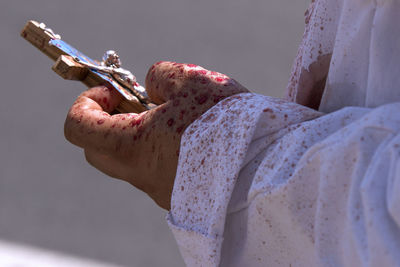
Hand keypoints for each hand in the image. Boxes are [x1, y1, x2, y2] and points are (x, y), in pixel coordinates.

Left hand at [64, 61, 248, 209]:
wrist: (265, 171)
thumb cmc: (226, 125)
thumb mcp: (192, 81)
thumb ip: (160, 76)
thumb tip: (152, 89)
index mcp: (132, 146)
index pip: (78, 127)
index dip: (87, 102)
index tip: (113, 91)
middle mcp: (140, 174)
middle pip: (99, 149)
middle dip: (108, 121)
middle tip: (136, 104)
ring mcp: (159, 189)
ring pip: (132, 160)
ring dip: (141, 135)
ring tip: (176, 117)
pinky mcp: (179, 196)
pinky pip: (158, 170)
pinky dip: (163, 150)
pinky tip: (193, 138)